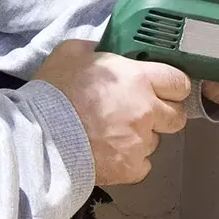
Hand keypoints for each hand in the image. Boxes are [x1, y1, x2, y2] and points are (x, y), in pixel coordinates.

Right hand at [35, 40, 188, 185]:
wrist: (39, 136)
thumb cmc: (53, 93)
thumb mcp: (70, 54)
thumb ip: (95, 49)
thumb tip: (102, 51)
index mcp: (138, 78)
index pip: (179, 82)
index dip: (172, 87)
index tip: (162, 90)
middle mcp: (146, 110)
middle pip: (177, 116)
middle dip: (163, 115)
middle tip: (140, 115)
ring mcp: (140, 141)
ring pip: (155, 142)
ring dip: (140, 139)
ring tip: (113, 137)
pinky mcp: (130, 168)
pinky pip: (141, 166)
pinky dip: (129, 163)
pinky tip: (110, 155)